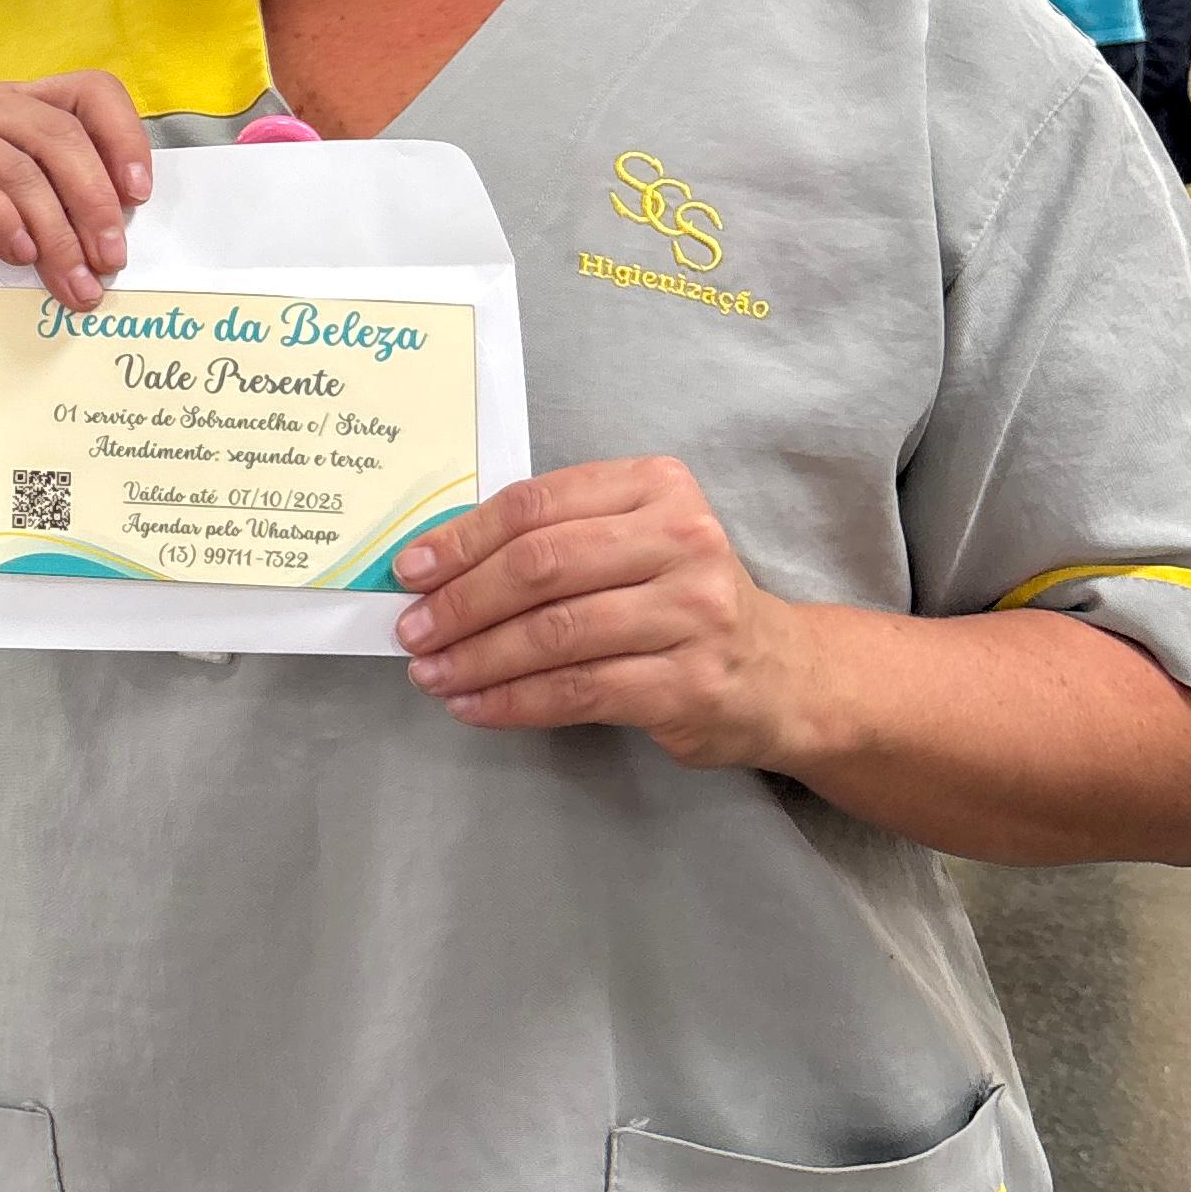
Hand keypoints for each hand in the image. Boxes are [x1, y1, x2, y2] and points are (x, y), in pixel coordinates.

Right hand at [0, 69, 151, 330]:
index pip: (86, 92)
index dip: (124, 137)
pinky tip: (16, 254)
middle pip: (60, 134)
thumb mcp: (3, 235)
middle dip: (95, 204)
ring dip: (56, 232)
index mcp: (4, 107)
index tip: (141, 197)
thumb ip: (50, 225)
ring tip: (73, 283)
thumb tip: (115, 246)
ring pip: (19, 165)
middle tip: (111, 262)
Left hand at [392, 454, 805, 767]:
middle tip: (412, 630)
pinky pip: (579, 691)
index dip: (463, 538)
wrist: (781, 674)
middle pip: (541, 565)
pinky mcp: (689, 683)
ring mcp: (692, 612)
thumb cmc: (681, 599)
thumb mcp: (633, 540)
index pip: (537, 505)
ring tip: (432, 674)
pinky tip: (475, 706)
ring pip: (555, 632)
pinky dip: (514, 701)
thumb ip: (556, 537)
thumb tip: (437, 564)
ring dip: (478, 657)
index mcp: (657, 485)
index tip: (410, 569)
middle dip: (461, 601)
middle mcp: (681, 539)